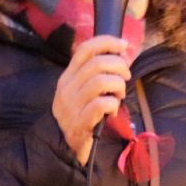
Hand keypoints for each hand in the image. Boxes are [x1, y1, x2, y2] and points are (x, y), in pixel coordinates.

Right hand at [53, 34, 131, 163]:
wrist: (60, 143)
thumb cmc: (77, 114)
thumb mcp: (79, 90)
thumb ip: (93, 75)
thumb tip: (120, 56)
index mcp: (68, 76)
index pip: (85, 49)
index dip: (106, 42)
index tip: (123, 44)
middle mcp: (68, 87)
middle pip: (97, 63)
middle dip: (119, 66)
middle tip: (125, 76)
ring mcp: (73, 105)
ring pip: (100, 81)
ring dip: (118, 85)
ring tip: (119, 95)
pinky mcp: (81, 122)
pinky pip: (102, 104)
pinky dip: (113, 104)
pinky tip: (113, 110)